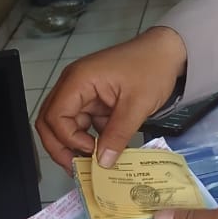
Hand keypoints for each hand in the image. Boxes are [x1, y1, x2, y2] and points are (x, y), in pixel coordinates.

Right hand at [35, 26, 186, 168]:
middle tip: (77, 167)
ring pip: (65, 124)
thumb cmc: (152, 68)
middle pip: (50, 121)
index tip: (91, 151)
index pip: (55, 116)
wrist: (167, 51)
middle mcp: (73, 84)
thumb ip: (118, 135)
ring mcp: (82, 91)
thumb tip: (103, 163)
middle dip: (60, 147)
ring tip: (91, 163)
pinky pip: (82, 121)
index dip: (68, 139)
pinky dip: (89, 137)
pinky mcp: (93, 98)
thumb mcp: (138, 105)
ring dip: (74, 143)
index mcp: (78, 80)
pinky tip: (104, 150)